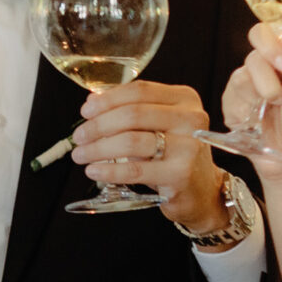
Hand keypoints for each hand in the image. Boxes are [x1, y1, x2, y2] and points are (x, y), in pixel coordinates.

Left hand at [69, 80, 228, 232]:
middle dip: (98, 126)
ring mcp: (188, 146)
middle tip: (79, 137)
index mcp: (185, 99)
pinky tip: (94, 170)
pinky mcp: (180, 174)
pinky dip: (109, 170)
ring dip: (98, 148)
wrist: (202, 191)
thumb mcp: (158, 126)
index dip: (108, 100)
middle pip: (132, 114)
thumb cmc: (175, 155)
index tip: (85, 111)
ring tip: (81, 155)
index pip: (140, 90)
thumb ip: (131, 111)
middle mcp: (191, 119)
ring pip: (131, 141)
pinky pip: (135, 169)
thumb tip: (92, 103)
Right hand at [219, 23, 281, 180]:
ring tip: (266, 115)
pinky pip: (228, 100)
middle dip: (265, 80)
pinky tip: (252, 124)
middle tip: (277, 100)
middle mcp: (262, 71)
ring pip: (239, 78)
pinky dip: (241, 113)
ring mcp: (245, 89)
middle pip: (253, 56)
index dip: (269, 45)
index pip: (267, 35)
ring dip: (254, 100)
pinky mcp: (232, 107)